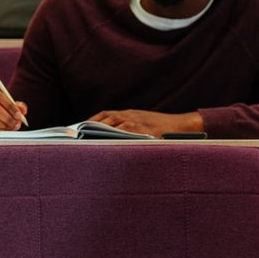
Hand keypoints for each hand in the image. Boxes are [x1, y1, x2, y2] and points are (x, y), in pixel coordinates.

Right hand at [0, 89, 26, 134]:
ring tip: (10, 128)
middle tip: (15, 123)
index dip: (10, 106)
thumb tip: (23, 110)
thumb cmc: (2, 115)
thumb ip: (17, 107)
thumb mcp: (10, 108)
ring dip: (3, 125)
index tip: (18, 115)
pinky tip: (4, 133)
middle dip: (7, 117)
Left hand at [88, 109, 203, 136]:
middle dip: (89, 128)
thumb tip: (109, 136)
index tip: (79, 128)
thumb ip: (126, 126)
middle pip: (103, 120)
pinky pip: (122, 133)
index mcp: (127, 113)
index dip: (90, 121)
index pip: (103, 115)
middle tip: (77, 136)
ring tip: (85, 142)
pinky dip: (111, 137)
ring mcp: (135, 123)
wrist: (181, 126)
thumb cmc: (161, 127)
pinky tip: (102, 144)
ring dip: (97, 133)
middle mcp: (129, 116)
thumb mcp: (142, 121)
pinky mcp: (141, 131)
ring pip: (110, 126)